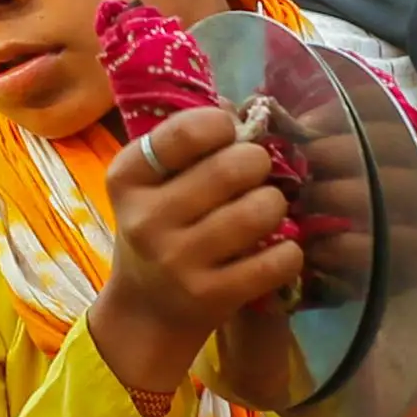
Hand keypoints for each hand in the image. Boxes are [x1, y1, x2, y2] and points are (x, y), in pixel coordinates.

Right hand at [89, 102, 302, 403]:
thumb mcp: (153, 184)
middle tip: (257, 174)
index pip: (184, 132)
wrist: (146, 311)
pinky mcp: (210, 297)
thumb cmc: (159, 230)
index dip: (221, 125)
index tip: (229, 134)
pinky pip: (274, 261)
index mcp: (128, 179)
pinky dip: (289, 252)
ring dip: (274, 205)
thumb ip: (187, 143)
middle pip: (231, 168)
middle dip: (258, 163)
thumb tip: (237, 105)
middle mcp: (146, 220)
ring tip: (267, 210)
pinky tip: (278, 250)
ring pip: (258, 212)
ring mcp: (177, 261)